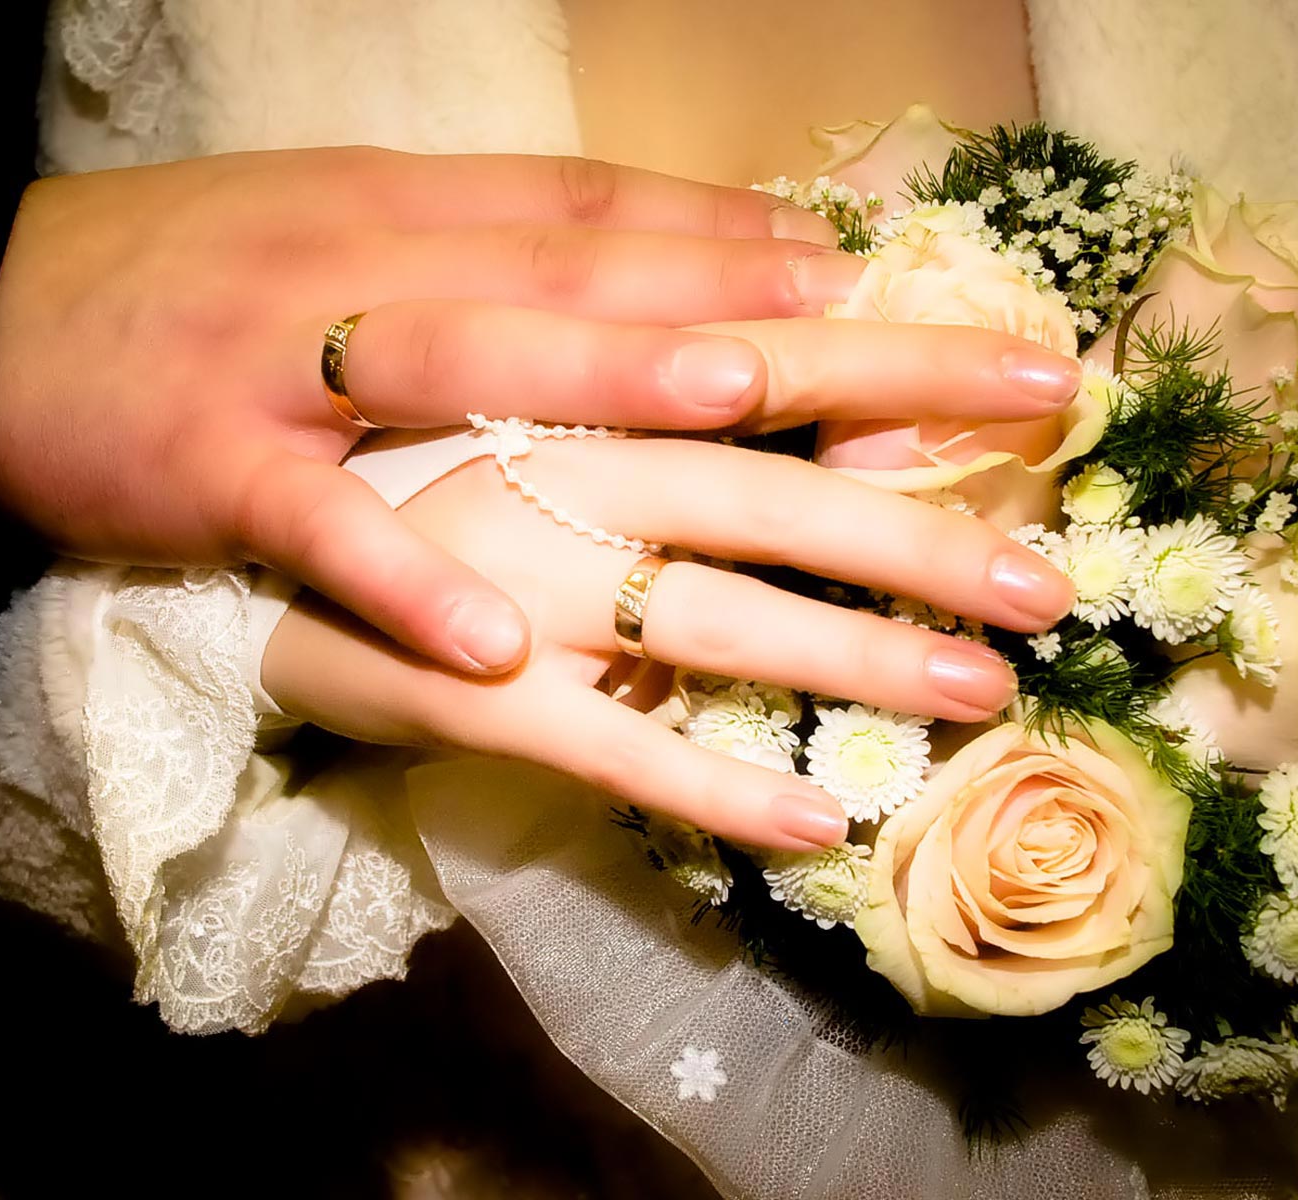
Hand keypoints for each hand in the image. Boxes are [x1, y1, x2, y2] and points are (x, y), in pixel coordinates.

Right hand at [0, 147, 871, 674]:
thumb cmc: (201, 281)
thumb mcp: (358, 237)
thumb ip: (509, 260)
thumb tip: (677, 281)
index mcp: (432, 216)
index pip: (635, 224)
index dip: (787, 259)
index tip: (942, 305)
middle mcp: (392, 271)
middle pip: (619, 288)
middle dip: (807, 336)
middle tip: (998, 385)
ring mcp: (301, 365)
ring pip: (480, 369)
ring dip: (614, 384)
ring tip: (748, 409)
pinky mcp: (210, 468)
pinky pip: (318, 526)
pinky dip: (401, 577)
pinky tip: (497, 640)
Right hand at [263, 431, 1075, 851]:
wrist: (245, 560)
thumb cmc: (414, 473)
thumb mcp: (533, 406)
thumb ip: (663, 399)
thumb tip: (822, 383)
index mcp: (586, 390)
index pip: (778, 366)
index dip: (915, 368)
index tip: (1052, 385)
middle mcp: (564, 477)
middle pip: (773, 499)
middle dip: (922, 541)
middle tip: (1050, 587)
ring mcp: (520, 587)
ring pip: (715, 623)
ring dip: (855, 659)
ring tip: (983, 694)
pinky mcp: (476, 698)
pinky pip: (616, 749)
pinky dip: (717, 785)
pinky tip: (816, 824)